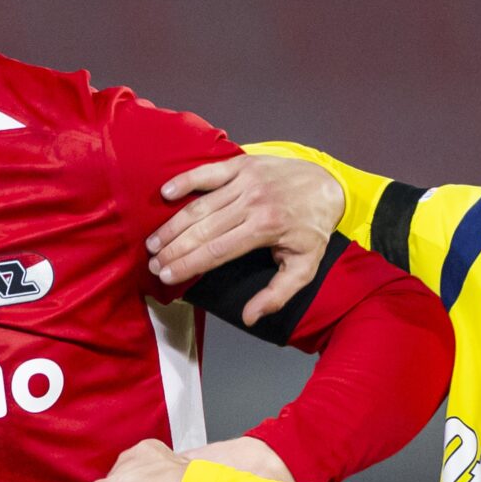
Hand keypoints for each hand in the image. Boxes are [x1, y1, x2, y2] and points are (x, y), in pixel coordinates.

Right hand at [148, 154, 347, 324]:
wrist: (327, 185)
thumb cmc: (312, 230)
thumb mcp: (304, 267)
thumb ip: (278, 294)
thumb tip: (250, 317)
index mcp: (265, 228)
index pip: (216, 251)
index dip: (188, 265)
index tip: (166, 276)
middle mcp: (253, 202)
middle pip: (202, 229)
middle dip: (173, 249)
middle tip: (153, 263)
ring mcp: (246, 180)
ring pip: (200, 205)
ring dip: (173, 224)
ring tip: (153, 242)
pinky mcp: (242, 164)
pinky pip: (208, 172)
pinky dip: (185, 181)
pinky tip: (165, 194)